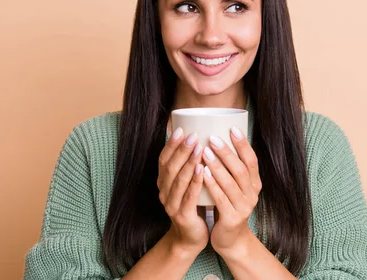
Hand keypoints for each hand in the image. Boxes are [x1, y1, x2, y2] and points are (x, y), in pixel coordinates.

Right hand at [157, 128, 208, 255]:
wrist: (191, 237)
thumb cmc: (193, 205)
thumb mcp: (187, 184)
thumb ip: (188, 166)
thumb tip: (197, 138)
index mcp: (163, 182)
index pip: (163, 159)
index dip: (171, 144)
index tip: (180, 129)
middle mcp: (164, 192)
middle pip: (170, 167)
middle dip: (181, 150)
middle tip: (193, 135)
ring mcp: (171, 204)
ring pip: (179, 180)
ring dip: (189, 162)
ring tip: (199, 148)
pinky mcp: (182, 215)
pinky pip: (189, 196)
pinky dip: (196, 181)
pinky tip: (203, 170)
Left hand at [201, 126, 261, 256]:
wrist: (230, 239)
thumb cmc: (228, 206)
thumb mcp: (234, 187)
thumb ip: (230, 169)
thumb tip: (219, 138)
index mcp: (255, 184)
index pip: (252, 161)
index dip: (244, 144)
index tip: (232, 129)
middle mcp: (252, 194)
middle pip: (241, 170)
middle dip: (227, 152)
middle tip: (213, 138)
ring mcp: (244, 207)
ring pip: (231, 183)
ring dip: (217, 166)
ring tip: (205, 152)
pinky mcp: (233, 219)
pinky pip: (221, 199)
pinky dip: (212, 185)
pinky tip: (203, 173)